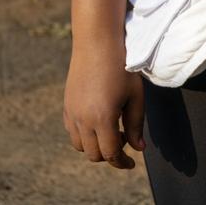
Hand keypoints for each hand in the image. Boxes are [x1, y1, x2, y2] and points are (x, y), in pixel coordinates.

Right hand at [63, 41, 144, 169]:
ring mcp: (71, 113)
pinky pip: (72, 131)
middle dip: (111, 153)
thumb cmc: (122, 65)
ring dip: (96, 145)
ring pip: (80, 146)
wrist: (98, 41)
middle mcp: (83, 120)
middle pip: (95, 154)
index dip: (122, 162)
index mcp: (103, 118)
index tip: (132, 163)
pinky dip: (84, 135)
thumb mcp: (135, 95)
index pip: (111, 154)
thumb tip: (138, 148)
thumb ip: (136, 124)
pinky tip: (97, 121)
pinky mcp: (66, 105)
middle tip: (125, 138)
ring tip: (112, 129)